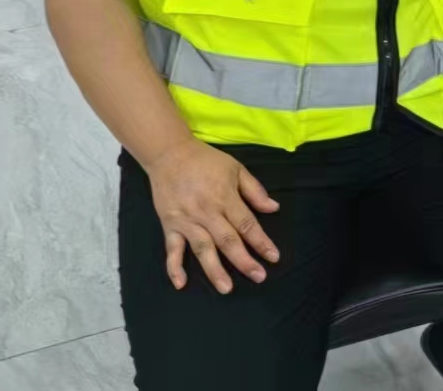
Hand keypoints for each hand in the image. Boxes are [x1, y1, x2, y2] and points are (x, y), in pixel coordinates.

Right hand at [143, 137, 279, 293]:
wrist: (170, 154)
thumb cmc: (206, 161)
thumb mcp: (236, 169)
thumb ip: (254, 190)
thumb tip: (273, 208)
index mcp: (225, 198)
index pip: (247, 224)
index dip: (262, 242)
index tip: (273, 257)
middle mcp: (207, 212)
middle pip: (228, 241)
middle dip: (244, 261)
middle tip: (259, 278)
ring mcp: (187, 221)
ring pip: (203, 249)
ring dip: (214, 270)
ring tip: (226, 288)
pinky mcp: (170, 225)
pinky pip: (172, 249)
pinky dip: (174, 267)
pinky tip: (181, 284)